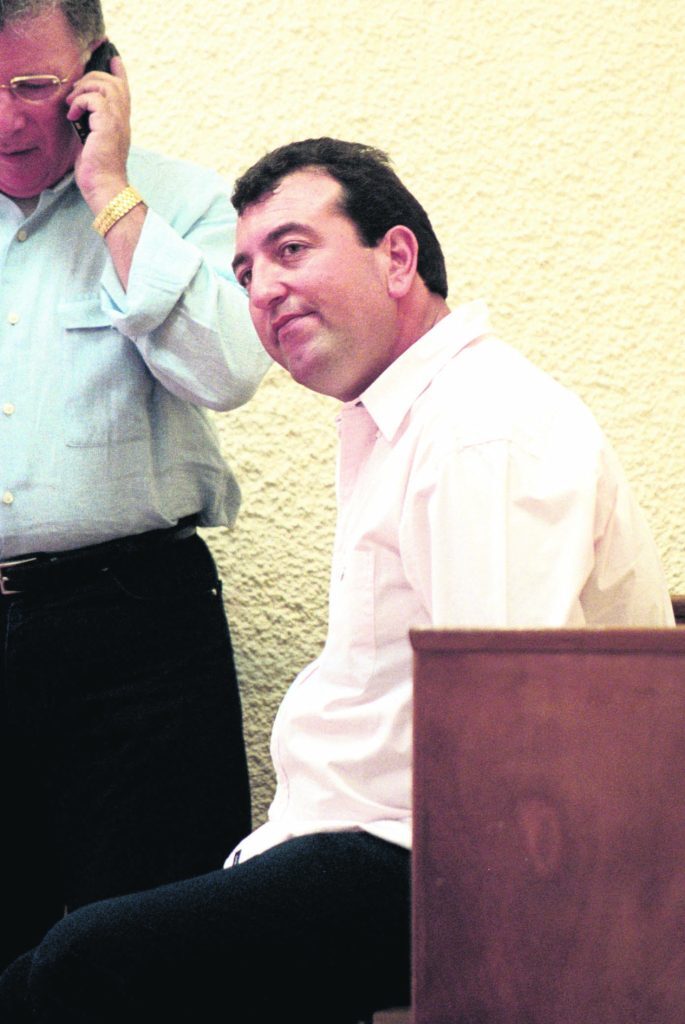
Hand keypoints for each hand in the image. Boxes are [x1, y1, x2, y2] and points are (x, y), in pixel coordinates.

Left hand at [67, 54, 130, 214]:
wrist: (105, 186)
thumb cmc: (98, 170)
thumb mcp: (94, 141)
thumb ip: (92, 123)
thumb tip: (77, 108)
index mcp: (121, 121)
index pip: (124, 89)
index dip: (119, 71)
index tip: (114, 58)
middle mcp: (123, 118)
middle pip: (112, 81)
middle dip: (90, 79)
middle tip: (74, 94)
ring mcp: (117, 120)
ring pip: (103, 85)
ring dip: (82, 90)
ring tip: (71, 105)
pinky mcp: (107, 124)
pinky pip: (93, 98)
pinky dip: (79, 103)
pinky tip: (72, 117)